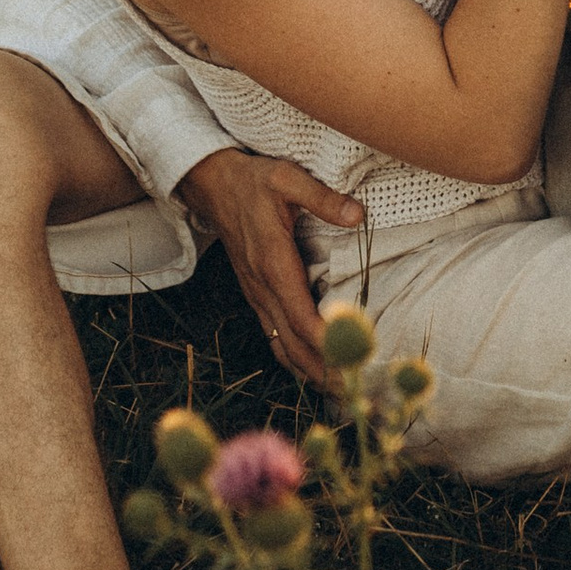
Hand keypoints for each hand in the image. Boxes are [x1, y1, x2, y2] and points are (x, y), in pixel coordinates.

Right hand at [177, 147, 363, 380]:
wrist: (212, 185)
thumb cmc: (252, 180)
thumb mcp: (286, 177)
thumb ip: (322, 198)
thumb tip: (357, 215)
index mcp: (273, 263)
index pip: (301, 316)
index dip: (326, 342)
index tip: (353, 359)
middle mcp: (263, 288)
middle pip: (294, 344)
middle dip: (324, 371)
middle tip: (359, 390)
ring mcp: (257, 295)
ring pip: (283, 347)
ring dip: (311, 372)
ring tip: (342, 392)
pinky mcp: (256, 295)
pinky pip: (275, 337)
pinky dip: (295, 360)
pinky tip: (314, 371)